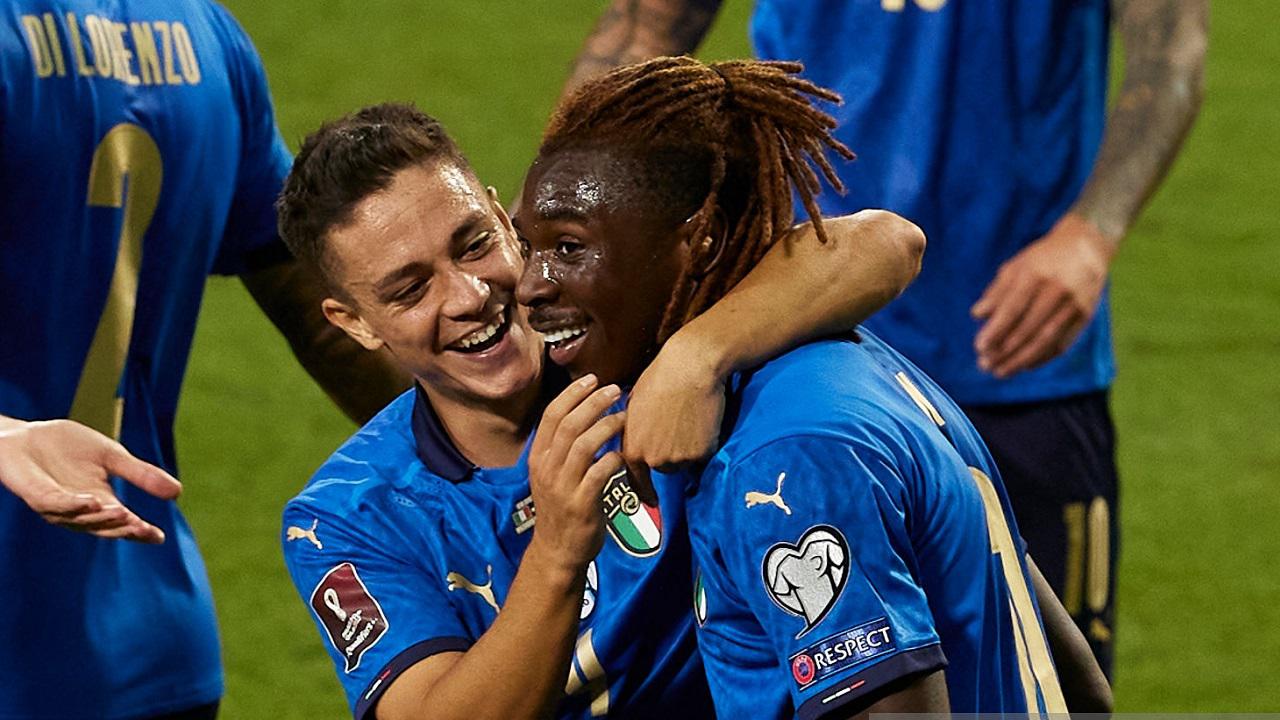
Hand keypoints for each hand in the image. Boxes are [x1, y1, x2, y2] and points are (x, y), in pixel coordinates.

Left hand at [0, 418, 181, 542]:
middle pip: (105, 527)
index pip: (124, 522)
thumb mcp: (113, 456)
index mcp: (100, 503)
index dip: (140, 532)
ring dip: (102, 519)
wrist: (25, 435)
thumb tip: (178, 492)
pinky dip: (75, 505)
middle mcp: (80, 511)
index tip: (158, 537)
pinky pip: (56, 505)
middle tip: (144, 530)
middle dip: (123, 530)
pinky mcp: (37, 495)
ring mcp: (58, 506)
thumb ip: (141, 474)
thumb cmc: (65, 447)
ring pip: (82, 521)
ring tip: (126, 514)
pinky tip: (93, 501)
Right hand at [526, 375, 626, 570]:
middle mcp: (546, 468)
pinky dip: (613, 459)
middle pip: (569, 425)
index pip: (551, 416)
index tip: (591, 379)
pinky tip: (623, 454)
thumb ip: (563, 447)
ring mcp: (562, 486)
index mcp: (538, 457)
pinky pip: (599, 473)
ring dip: (606, 426)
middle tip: (615, 390)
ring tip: (624, 416)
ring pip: (584, 445)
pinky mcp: (581, 504)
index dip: (572, 394)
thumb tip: (584, 412)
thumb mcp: (552, 474)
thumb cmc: (561, 507)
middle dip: (594, 402)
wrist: (557, 551)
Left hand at [624, 329, 725, 487]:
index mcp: (634, 448)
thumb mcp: (634, 406)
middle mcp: (654, 459)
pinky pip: (704, 455)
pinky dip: (705, 443)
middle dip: (669, 453)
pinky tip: (702, 421)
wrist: (690, 367)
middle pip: (664, 467)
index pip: (635, 480)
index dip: (644, 491)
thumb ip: (634, 431)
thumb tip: (635, 438)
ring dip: (688, 448)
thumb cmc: (660, 378)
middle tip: (676, 428)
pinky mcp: (702, 454)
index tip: (650, 501)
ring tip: (689, 421)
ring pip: (685, 461)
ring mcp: (679, 459)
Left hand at [971, 213, 1116, 378]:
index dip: (996, 330)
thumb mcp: (1016, 266)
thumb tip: (976, 315)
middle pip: (1028, 328)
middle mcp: (1057, 290)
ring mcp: (1074, 305)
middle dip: (1005, 351)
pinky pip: (1062, 343)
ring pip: (1046, 340)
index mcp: (1036, 275)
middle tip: (985, 365)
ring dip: (1021, 360)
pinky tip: (1025, 365)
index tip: (979, 347)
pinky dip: (1042, 357)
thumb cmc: (1043, 258)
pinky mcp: (1085, 316)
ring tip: (1001, 372)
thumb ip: (997, 292)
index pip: (1013, 308)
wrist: (1087, 246)